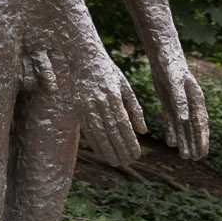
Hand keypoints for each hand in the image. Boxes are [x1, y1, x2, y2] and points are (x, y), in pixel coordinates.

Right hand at [76, 48, 146, 167]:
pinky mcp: (77, 106)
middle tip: (127, 163)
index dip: (130, 141)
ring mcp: (86, 105)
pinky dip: (94, 141)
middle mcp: (100, 102)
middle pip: (110, 131)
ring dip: (107, 149)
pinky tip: (100, 151)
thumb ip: (135, 108)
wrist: (83, 57)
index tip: (137, 154)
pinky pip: (86, 128)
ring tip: (115, 162)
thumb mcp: (126, 86)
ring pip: (98, 132)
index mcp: (114, 96)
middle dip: (119, 149)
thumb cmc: (109, 71)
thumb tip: (143, 131)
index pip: (123, 124)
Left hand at [151, 51, 209, 159]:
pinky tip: (170, 142)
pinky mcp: (169, 102)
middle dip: (195, 144)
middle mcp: (190, 104)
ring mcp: (180, 104)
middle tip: (194, 160)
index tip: (203, 154)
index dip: (202, 139)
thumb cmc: (172, 66)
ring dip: (184, 140)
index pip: (201, 124)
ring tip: (184, 156)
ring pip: (183, 127)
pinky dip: (172, 131)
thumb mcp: (175, 83)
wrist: (164, 56)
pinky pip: (171, 120)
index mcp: (196, 99)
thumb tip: (184, 120)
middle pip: (194, 128)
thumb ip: (180, 101)